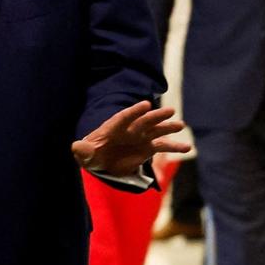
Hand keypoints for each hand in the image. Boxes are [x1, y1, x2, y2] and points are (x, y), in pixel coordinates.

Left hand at [72, 101, 190, 176]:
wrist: (101, 160)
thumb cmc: (91, 154)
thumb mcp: (84, 153)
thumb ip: (82, 150)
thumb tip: (76, 147)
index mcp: (113, 127)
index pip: (124, 117)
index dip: (134, 111)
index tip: (146, 104)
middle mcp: (130, 130)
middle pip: (144, 121)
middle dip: (156, 116)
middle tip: (170, 111)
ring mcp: (141, 137)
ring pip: (157, 131)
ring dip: (168, 128)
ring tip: (181, 125)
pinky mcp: (148, 148)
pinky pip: (163, 146)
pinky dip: (175, 146)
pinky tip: (187, 147)